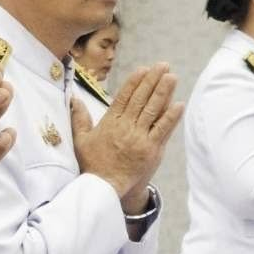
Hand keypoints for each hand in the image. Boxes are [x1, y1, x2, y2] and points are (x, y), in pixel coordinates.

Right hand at [70, 63, 181, 206]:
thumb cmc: (92, 165)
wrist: (105, 188)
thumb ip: (79, 118)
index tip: (144, 69)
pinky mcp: (151, 150)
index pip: (124, 97)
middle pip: (141, 99)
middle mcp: (125, 127)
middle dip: (152, 80)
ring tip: (172, 77)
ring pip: (153, 110)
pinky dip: (171, 117)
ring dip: (164, 92)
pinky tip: (179, 104)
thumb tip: (74, 99)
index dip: (135, 82)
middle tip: (163, 65)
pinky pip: (163, 129)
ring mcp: (139, 138)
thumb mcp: (81, 141)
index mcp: (110, 123)